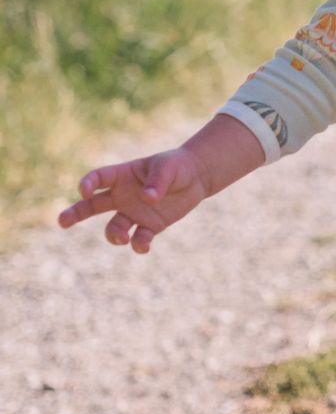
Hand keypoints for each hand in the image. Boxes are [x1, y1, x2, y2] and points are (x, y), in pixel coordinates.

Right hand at [58, 149, 210, 253]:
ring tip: (121, 238)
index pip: (98, 178)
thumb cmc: (176, 167)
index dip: (88, 184)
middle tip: (61, 222)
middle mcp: (122, 195)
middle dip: (75, 214)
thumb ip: (157, 181)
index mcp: (122, 175)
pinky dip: (139, 244)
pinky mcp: (150, 225)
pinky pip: (138, 238)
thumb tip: (148, 199)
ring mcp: (134, 212)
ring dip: (114, 235)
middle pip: (92, 206)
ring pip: (114, 227)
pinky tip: (142, 245)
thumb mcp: (168, 168)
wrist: (195, 178)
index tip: (83, 190)